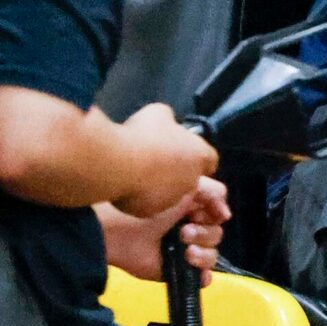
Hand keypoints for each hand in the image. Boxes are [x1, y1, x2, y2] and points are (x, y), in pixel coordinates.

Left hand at [99, 177, 229, 284]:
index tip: (203, 213)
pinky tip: (191, 265)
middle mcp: (190, 229)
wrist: (120, 228)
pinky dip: (203, 275)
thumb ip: (212, 192)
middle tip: (183, 231)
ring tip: (184, 249)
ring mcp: (184, 251)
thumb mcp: (185, 186)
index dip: (216, 214)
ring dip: (203, 253)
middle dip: (204, 233)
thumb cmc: (149, 203)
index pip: (219, 214)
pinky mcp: (177, 271)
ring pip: (213, 255)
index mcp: (192, 208)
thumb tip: (226, 215)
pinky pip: (202, 278)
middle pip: (217, 234)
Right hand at [112, 104, 218, 218]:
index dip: (195, 154)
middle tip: (153, 157)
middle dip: (173, 169)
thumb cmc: (143, 135)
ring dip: (156, 183)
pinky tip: (125, 182)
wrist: (118, 164)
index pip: (209, 159)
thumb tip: (167, 121)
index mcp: (200, 156)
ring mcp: (171, 200)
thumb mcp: (159, 113)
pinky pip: (146, 203)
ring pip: (167, 192)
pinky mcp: (150, 212)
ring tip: (135, 169)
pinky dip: (138, 195)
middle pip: (187, 176)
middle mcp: (191, 181)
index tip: (180, 149)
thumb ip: (169, 120)